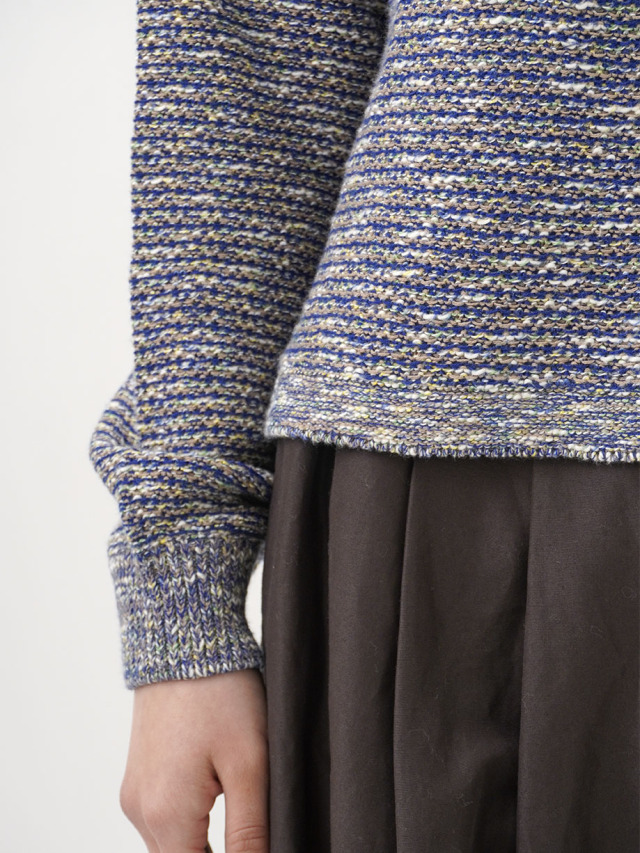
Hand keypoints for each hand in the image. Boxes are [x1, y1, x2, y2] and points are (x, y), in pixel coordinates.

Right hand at [119, 668, 268, 852]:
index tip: (257, 843)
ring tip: (241, 808)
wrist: (185, 638)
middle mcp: (140, 811)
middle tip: (255, 830)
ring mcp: (135, 793)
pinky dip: (190, 823)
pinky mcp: (139, 777)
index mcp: (166, 815)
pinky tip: (220, 797)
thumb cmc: (221, 692)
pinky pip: (163, 819)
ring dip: (205, 844)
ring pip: (172, 845)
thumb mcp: (249, 763)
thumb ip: (251, 831)